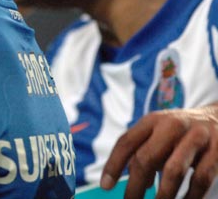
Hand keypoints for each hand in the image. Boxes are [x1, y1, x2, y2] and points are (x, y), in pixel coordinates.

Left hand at [101, 105, 217, 197]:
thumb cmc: (181, 133)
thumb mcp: (160, 136)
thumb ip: (146, 155)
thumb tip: (138, 184)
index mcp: (152, 120)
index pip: (126, 142)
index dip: (113, 165)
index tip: (105, 186)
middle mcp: (171, 125)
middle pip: (146, 158)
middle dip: (135, 185)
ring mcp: (196, 136)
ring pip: (174, 170)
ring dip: (163, 195)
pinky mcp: (217, 149)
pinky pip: (201, 178)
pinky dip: (191, 196)